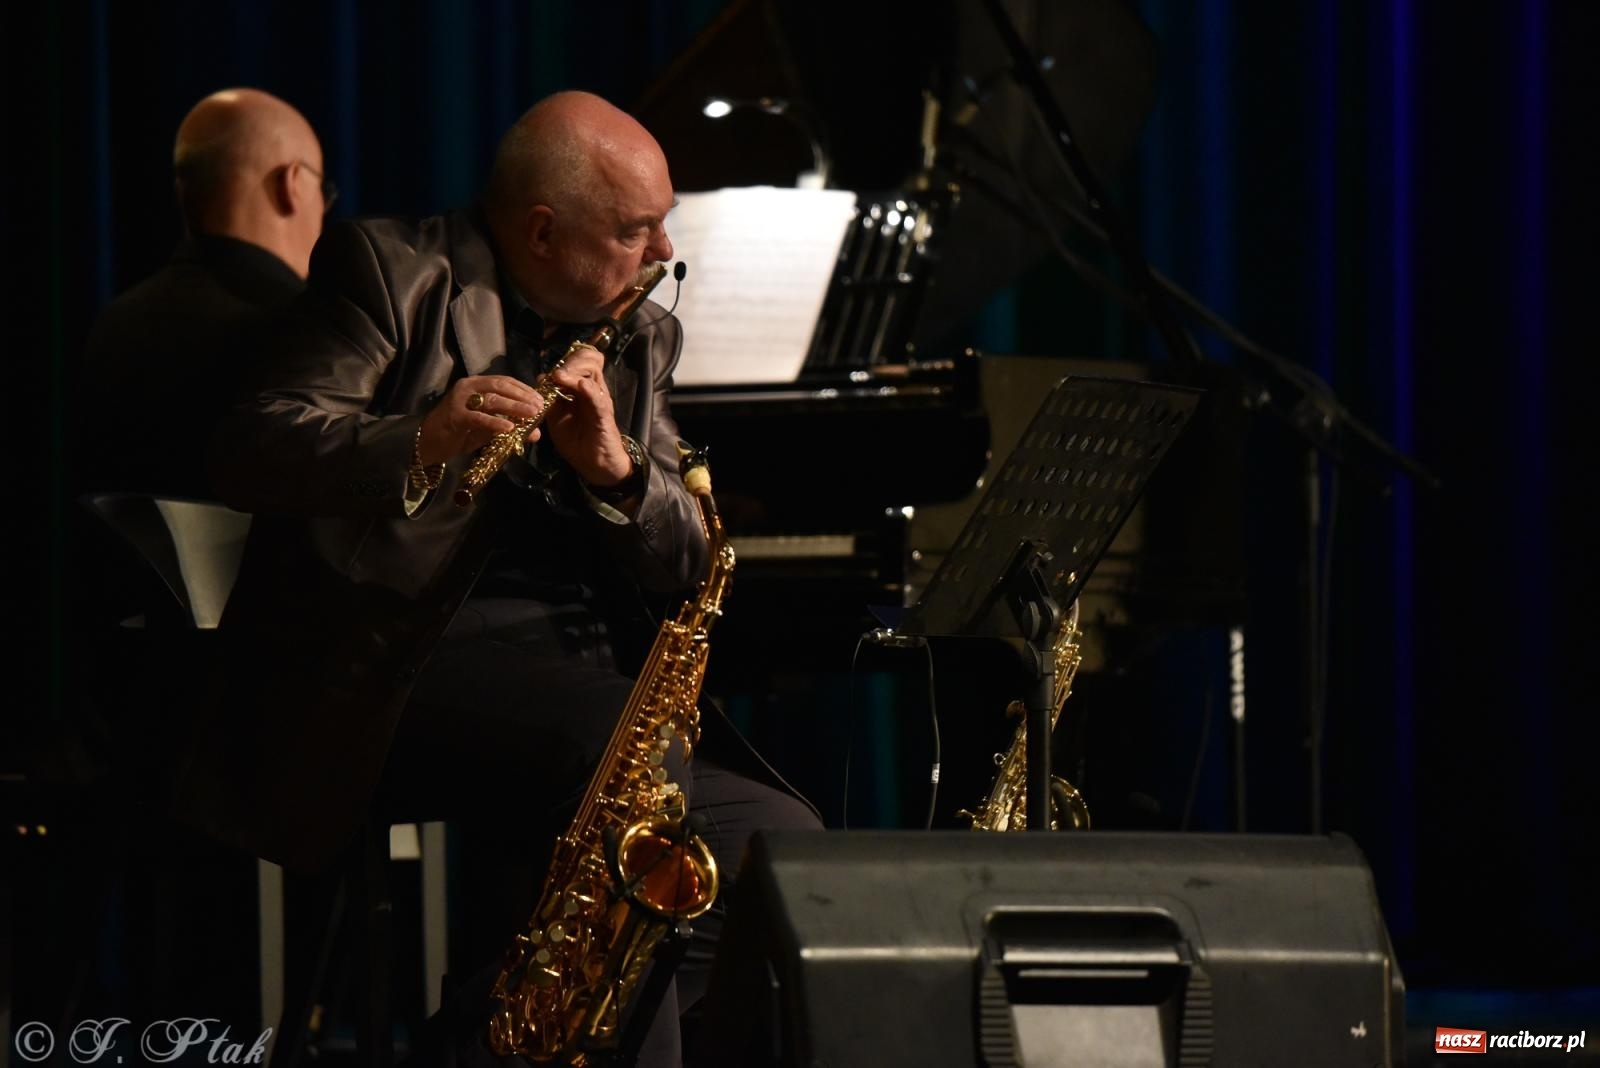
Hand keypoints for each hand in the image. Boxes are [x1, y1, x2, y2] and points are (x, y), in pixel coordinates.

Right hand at [415, 375, 543, 465]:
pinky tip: (509, 428)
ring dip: (514, 407)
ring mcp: (459, 400)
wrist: (427, 443)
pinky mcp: (455, 417)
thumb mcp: (487, 429)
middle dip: (522, 396)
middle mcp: (467, 387)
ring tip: (531, 415)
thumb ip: (509, 427)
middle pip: (500, 387)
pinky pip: (479, 418)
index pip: (504, 381)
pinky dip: (495, 423)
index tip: (541, 400)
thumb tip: (536, 433)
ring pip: (492, 400)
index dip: (524, 389)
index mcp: (476, 384)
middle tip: (539, 407)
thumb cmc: (458, 433)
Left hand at [541, 345, 634, 486]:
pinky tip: (580, 386)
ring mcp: (600, 400)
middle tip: (556, 373)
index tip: (550, 372)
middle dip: (570, 361)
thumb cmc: (576, 440)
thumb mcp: (556, 417)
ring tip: (560, 377)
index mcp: (582, 388)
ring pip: (593, 372)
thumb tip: (540, 377)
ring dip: (575, 371)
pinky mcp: (604, 415)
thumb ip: (550, 399)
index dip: (566, 360)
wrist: (593, 464)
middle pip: (589, 359)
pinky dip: (588, 389)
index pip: (580, 360)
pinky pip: (598, 398)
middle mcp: (593, 389)